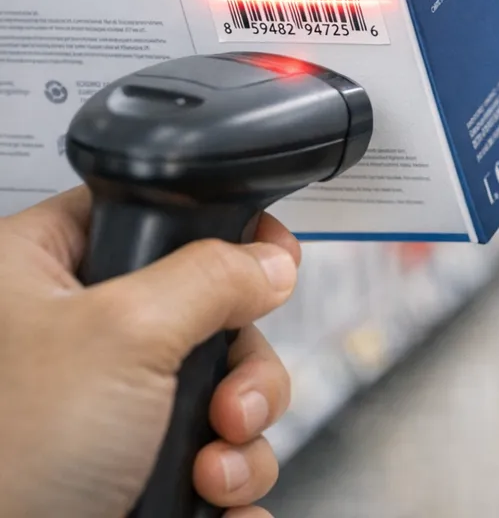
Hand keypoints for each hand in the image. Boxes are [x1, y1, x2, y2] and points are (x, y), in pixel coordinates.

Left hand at [0, 188, 300, 517]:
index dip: (217, 228)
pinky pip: (219, 451)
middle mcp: (75, 334)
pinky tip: (219, 497)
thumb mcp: (123, 335)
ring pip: (223, 388)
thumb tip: (268, 262)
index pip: (146, 213)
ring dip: (243, 433)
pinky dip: (233, 475)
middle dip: (242, 367)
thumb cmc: (9, 457)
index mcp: (41, 271)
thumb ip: (210, 277)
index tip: (269, 254)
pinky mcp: (135, 464)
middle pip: (208, 311)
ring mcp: (108, 405)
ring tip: (214, 470)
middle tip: (230, 405)